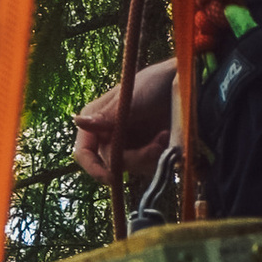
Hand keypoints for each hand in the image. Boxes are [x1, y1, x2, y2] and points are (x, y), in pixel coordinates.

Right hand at [72, 57, 175, 186]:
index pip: (84, 152)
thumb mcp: (133, 98)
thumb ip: (109, 115)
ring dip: (150, 157)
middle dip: (136, 159)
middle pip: (112, 164)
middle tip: (156, 147)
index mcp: (95, 120)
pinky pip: (147, 167)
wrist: (183, 85)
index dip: (93, 168)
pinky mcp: (145, 151)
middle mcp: (107, 136)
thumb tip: (78, 122)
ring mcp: (127, 145)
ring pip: (132, 168)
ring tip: (164, 136)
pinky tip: (167, 139)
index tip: (111, 178)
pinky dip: (158, 157)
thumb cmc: (155, 83)